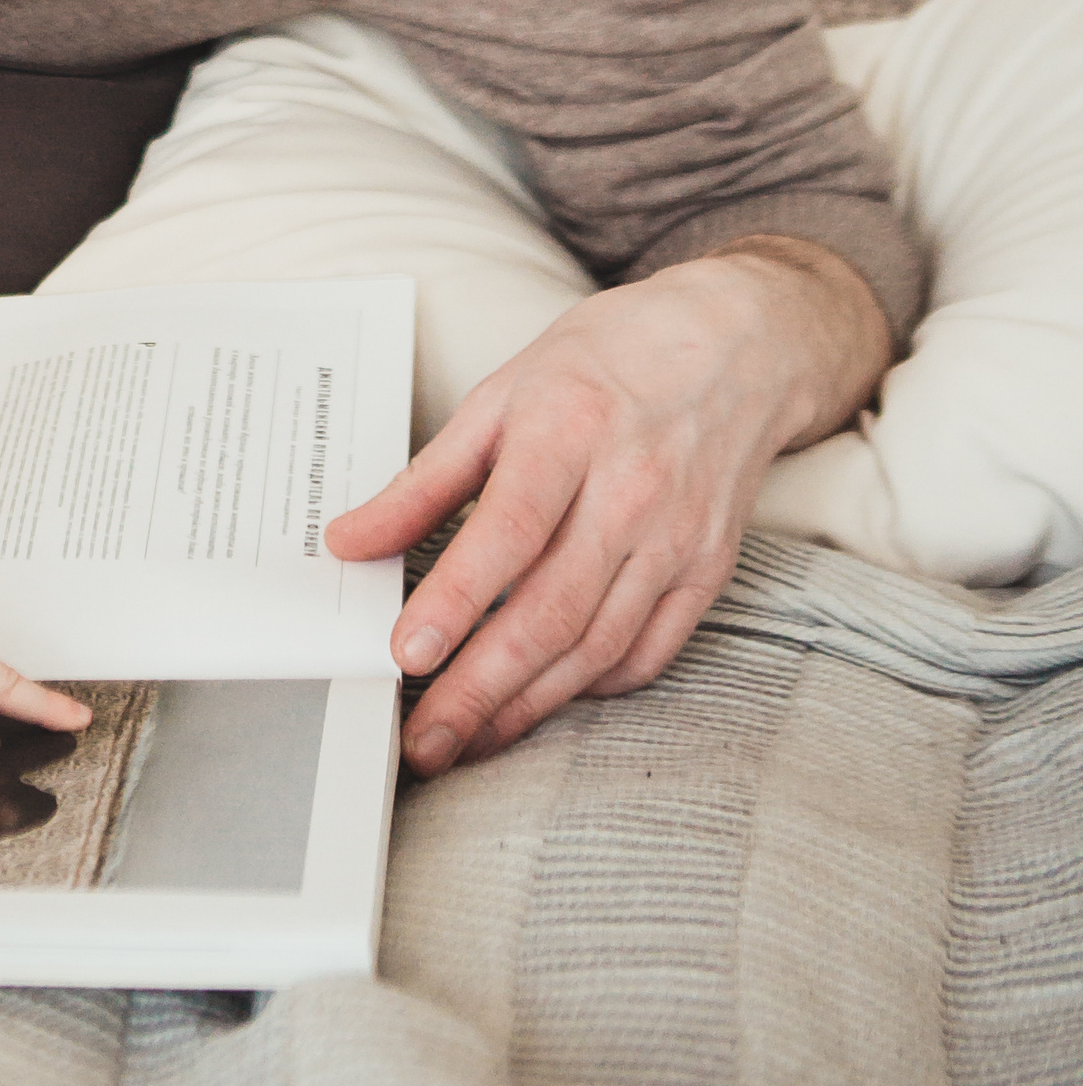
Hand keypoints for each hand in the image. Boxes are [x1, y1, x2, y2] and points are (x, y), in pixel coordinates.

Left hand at [325, 237, 889, 776]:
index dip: (455, 600)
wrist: (735, 345)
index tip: (407, 654)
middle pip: (550, 611)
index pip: (508, 532)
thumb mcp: (501, 395)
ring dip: (528, 705)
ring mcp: (677, 539)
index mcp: (569, 432)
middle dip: (479, 688)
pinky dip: (592, 688)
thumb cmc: (605, 362)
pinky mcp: (708, 572)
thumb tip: (350, 541)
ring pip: (597, 647)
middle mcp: (631, 493)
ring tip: (469, 739)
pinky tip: (544, 700)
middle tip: (424, 741)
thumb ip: (424, 480)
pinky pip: (647, 652)